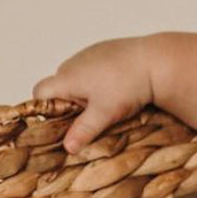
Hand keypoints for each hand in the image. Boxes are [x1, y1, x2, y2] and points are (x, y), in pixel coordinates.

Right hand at [32, 36, 154, 153]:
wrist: (156, 61)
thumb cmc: (128, 86)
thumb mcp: (105, 114)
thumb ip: (83, 130)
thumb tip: (68, 148)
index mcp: (67, 77)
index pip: (40, 93)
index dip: (45, 108)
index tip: (61, 120)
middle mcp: (73, 63)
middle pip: (58, 86)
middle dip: (68, 102)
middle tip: (90, 115)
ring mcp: (89, 53)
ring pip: (77, 76)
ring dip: (84, 90)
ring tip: (107, 101)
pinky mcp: (105, 49)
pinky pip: (93, 66)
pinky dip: (99, 77)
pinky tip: (117, 85)